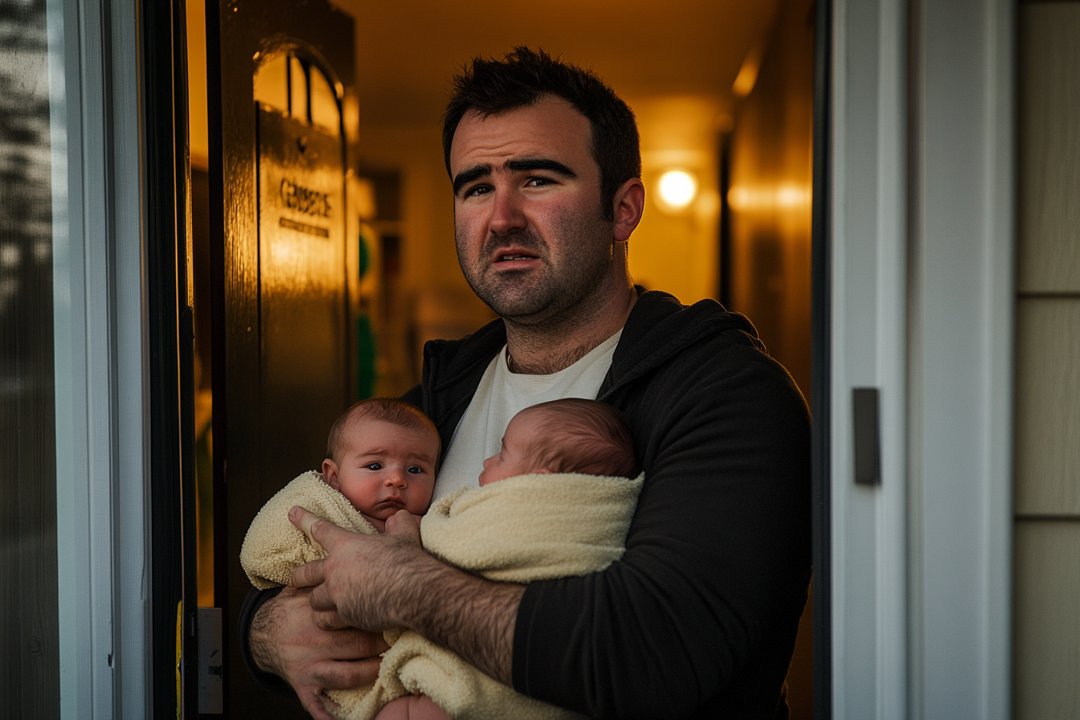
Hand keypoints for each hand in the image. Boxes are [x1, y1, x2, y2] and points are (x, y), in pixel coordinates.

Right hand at [250, 585, 387, 719]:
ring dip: (369, 672)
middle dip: (380, 644)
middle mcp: (312, 642)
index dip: (375, 616)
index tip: (394, 614)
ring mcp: (308, 666)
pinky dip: (330, 714)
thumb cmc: (291, 609)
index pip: (351, 616)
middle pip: (355, 645)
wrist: (261, 635)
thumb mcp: (301, 589)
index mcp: (314, 615)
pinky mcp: (302, 686)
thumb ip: (321, 578)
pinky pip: (317, 704)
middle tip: (399, 640)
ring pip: (345, 674)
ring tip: (387, 667)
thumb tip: (346, 553)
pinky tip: (347, 718)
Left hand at [289, 505, 521, 684]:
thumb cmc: (408, 560)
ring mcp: (338, 595)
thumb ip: (399, 524)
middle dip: (298, 576)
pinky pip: (328, 621)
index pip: (321, 529)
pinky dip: (330, 622)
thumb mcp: (405, 535)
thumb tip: (400, 516)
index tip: (292, 513)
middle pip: (306, 572)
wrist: (414, 592)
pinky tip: (335, 623)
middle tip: (293, 578)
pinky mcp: (345, 616)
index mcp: (347, 545)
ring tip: (321, 605)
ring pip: (315, 601)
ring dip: (318, 602)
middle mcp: (336, 570)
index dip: (305, 519)